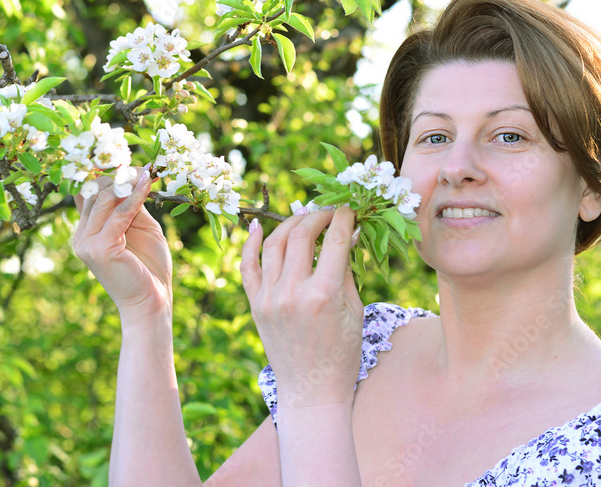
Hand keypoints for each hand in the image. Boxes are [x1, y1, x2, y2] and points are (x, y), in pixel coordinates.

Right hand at [73, 166, 172, 324]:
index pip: (89, 193)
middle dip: (120, 175)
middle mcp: (81, 236)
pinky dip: (135, 196)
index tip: (126, 157)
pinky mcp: (100, 248)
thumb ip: (131, 205)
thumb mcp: (140, 227)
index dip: (105, 174)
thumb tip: (133, 175)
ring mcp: (87, 242)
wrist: (151, 302)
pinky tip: (148, 184)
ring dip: (128, 182)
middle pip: (96, 192)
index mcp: (86, 231)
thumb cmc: (148, 267)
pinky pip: (119, 213)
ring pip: (106, 199)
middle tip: (143, 164)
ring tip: (147, 171)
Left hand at [240, 206, 363, 407]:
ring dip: (290, 223)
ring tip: (304, 215)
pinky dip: (250, 244)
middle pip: (301, 236)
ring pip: (274, 244)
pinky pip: (247, 267)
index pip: (334, 241)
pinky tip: (258, 225)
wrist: (311, 390)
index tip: (350, 209)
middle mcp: (292, 293)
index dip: (343, 219)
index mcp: (322, 295)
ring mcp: (269, 298)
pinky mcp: (255, 305)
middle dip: (317, 216)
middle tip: (329, 211)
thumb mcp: (353, 311)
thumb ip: (346, 270)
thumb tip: (347, 233)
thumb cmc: (342, 353)